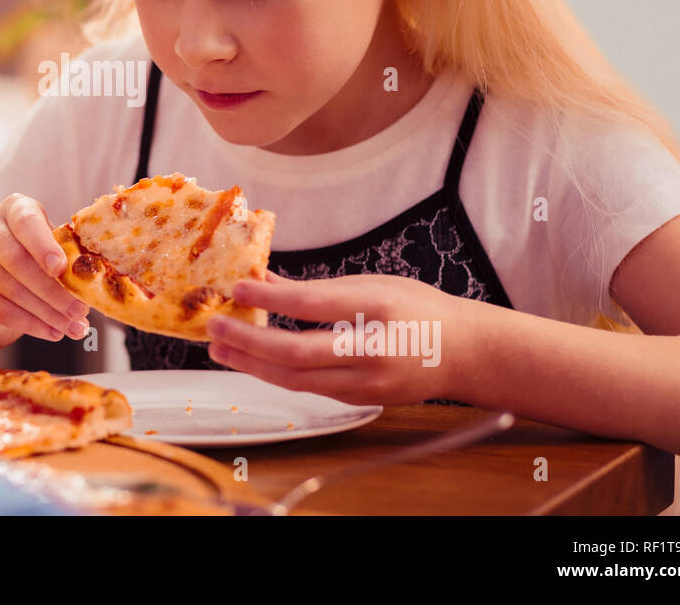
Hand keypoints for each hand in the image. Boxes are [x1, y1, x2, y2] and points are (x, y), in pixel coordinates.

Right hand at [0, 194, 88, 347]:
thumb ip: (65, 258)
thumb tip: (92, 281)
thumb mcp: (47, 252)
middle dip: (52, 290)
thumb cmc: (29, 264)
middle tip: (79, 311)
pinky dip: (28, 324)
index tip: (60, 268)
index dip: (43, 245)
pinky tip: (51, 332)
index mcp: (13, 209)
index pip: (26, 221)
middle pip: (16, 259)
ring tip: (71, 327)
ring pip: (8, 287)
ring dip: (45, 312)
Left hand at [206, 272, 487, 404]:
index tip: (238, 287)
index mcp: (380, 309)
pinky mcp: (360, 400)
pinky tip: (251, 361)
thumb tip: (265, 278)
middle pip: (299, 353)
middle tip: (214, 326)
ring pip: (298, 380)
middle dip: (249, 341)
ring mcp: (367, 382)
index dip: (271, 298)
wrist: (465, 354)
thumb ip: (318, 287)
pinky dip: (275, 374)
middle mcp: (373, 351)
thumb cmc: (420, 309)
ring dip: (252, 364)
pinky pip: (308, 389)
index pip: (315, 305)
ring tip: (218, 348)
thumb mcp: (373, 284)